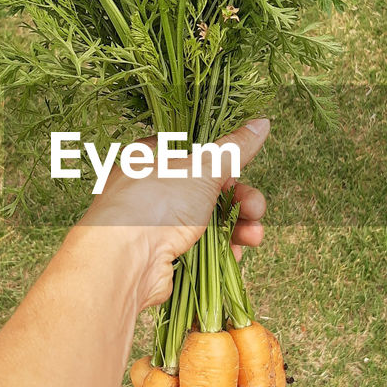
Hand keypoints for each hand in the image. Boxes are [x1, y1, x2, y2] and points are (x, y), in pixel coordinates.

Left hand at [77, 118, 269, 307]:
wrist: (124, 262)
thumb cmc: (155, 203)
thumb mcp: (202, 168)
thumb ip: (234, 149)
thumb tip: (261, 123)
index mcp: (150, 159)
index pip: (192, 151)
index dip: (222, 160)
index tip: (242, 167)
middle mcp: (150, 190)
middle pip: (206, 188)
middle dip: (240, 199)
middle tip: (255, 209)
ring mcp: (155, 224)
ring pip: (207, 220)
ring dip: (237, 226)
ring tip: (253, 235)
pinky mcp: (163, 255)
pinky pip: (200, 248)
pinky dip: (222, 249)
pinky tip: (236, 252)